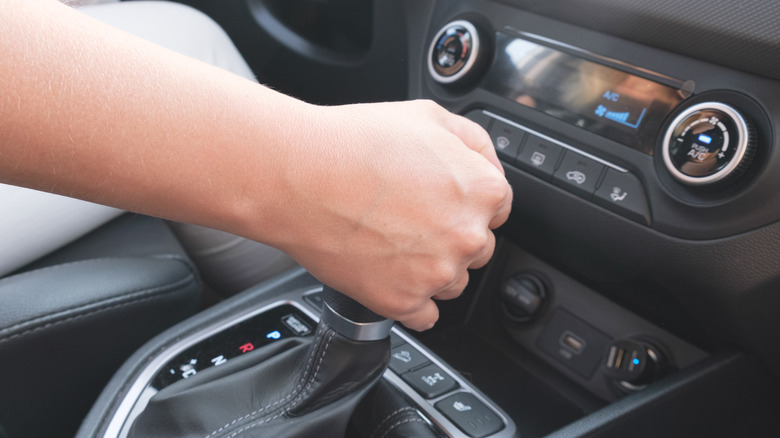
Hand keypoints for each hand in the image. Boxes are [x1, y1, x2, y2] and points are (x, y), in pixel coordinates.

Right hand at [272, 100, 511, 330]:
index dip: (465, 201)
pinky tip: (388, 272)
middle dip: (450, 234)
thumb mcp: (428, 116)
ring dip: (430, 268)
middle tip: (408, 216)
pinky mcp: (402, 302)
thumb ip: (475, 142)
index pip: (498, 209)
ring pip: (452, 282)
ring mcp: (435, 274)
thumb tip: (490, 167)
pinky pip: (425, 316)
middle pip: (476, 248)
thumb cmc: (355, 143)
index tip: (439, 200)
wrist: (297, 176)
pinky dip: (410, 300)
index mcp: (482, 191)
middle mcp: (467, 236)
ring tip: (390, 240)